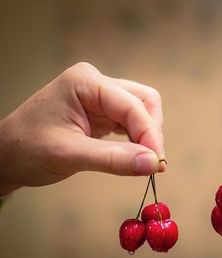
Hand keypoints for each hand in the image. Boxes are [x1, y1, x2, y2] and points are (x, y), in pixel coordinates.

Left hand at [0, 62, 164, 194]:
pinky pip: (130, 120)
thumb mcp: (70, 155)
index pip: (132, 104)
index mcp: (85, 82)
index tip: (158, 163)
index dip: (150, 134)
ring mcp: (99, 96)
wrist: (6, 155)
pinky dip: (137, 138)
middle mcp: (96, 83)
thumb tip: (153, 164)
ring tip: (145, 161)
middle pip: (143, 101)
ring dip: (146, 135)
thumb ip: (114, 159)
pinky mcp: (101, 111)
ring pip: (141, 110)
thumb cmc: (28, 150)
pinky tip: (136, 154)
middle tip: (153, 162)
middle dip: (151, 131)